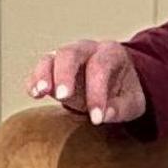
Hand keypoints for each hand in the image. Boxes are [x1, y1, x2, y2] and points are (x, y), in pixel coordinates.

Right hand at [26, 37, 145, 124]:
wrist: (117, 82)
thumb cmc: (125, 90)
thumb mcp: (133, 101)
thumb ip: (121, 108)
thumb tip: (105, 115)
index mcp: (111, 52)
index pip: (101, 67)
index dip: (97, 92)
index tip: (96, 118)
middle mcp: (87, 49)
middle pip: (70, 53)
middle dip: (65, 74)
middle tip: (62, 97)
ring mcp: (67, 56)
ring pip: (50, 58)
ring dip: (43, 75)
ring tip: (40, 92)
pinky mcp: (53, 67)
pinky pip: (40, 70)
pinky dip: (34, 80)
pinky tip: (34, 94)